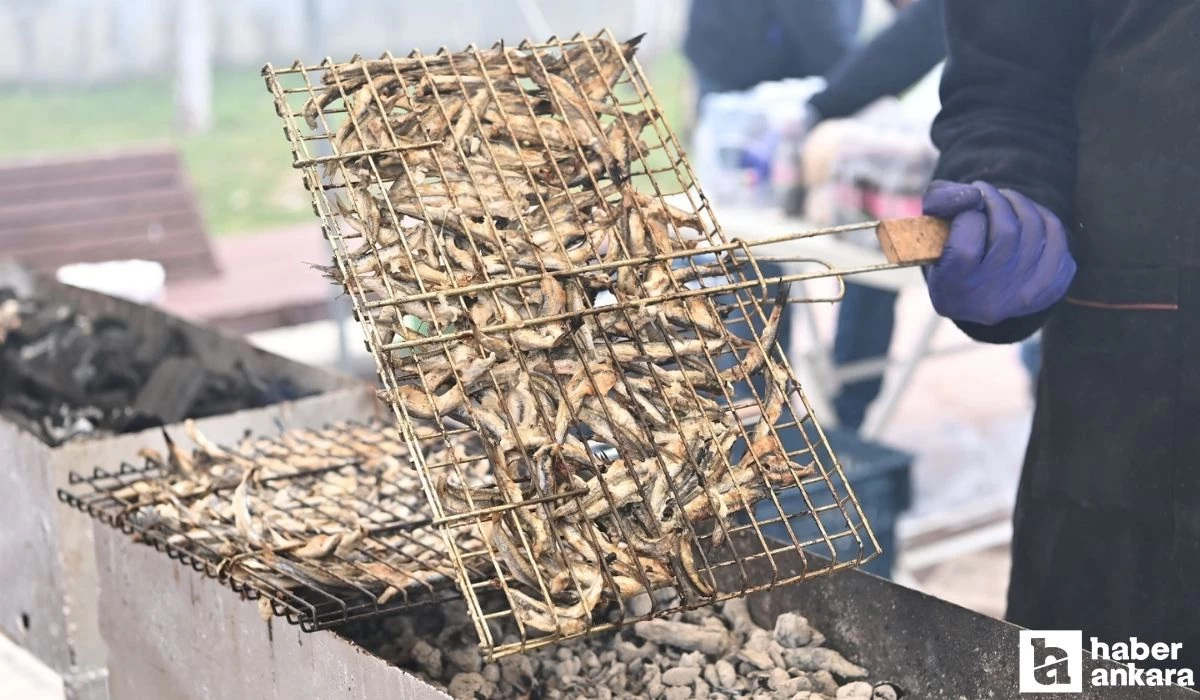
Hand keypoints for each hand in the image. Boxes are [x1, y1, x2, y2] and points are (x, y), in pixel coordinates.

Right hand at [921, 180, 1075, 325]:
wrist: (974, 302)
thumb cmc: (946, 257)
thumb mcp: (928, 233)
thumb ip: (939, 203)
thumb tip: (974, 192)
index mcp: (955, 287)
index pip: (966, 246)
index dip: (968, 217)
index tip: (966, 212)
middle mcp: (991, 296)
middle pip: (1007, 232)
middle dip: (996, 200)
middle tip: (986, 193)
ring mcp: (1025, 293)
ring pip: (1034, 227)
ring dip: (1018, 203)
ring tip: (1004, 200)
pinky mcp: (1051, 285)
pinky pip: (1056, 234)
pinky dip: (1041, 216)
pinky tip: (1025, 217)